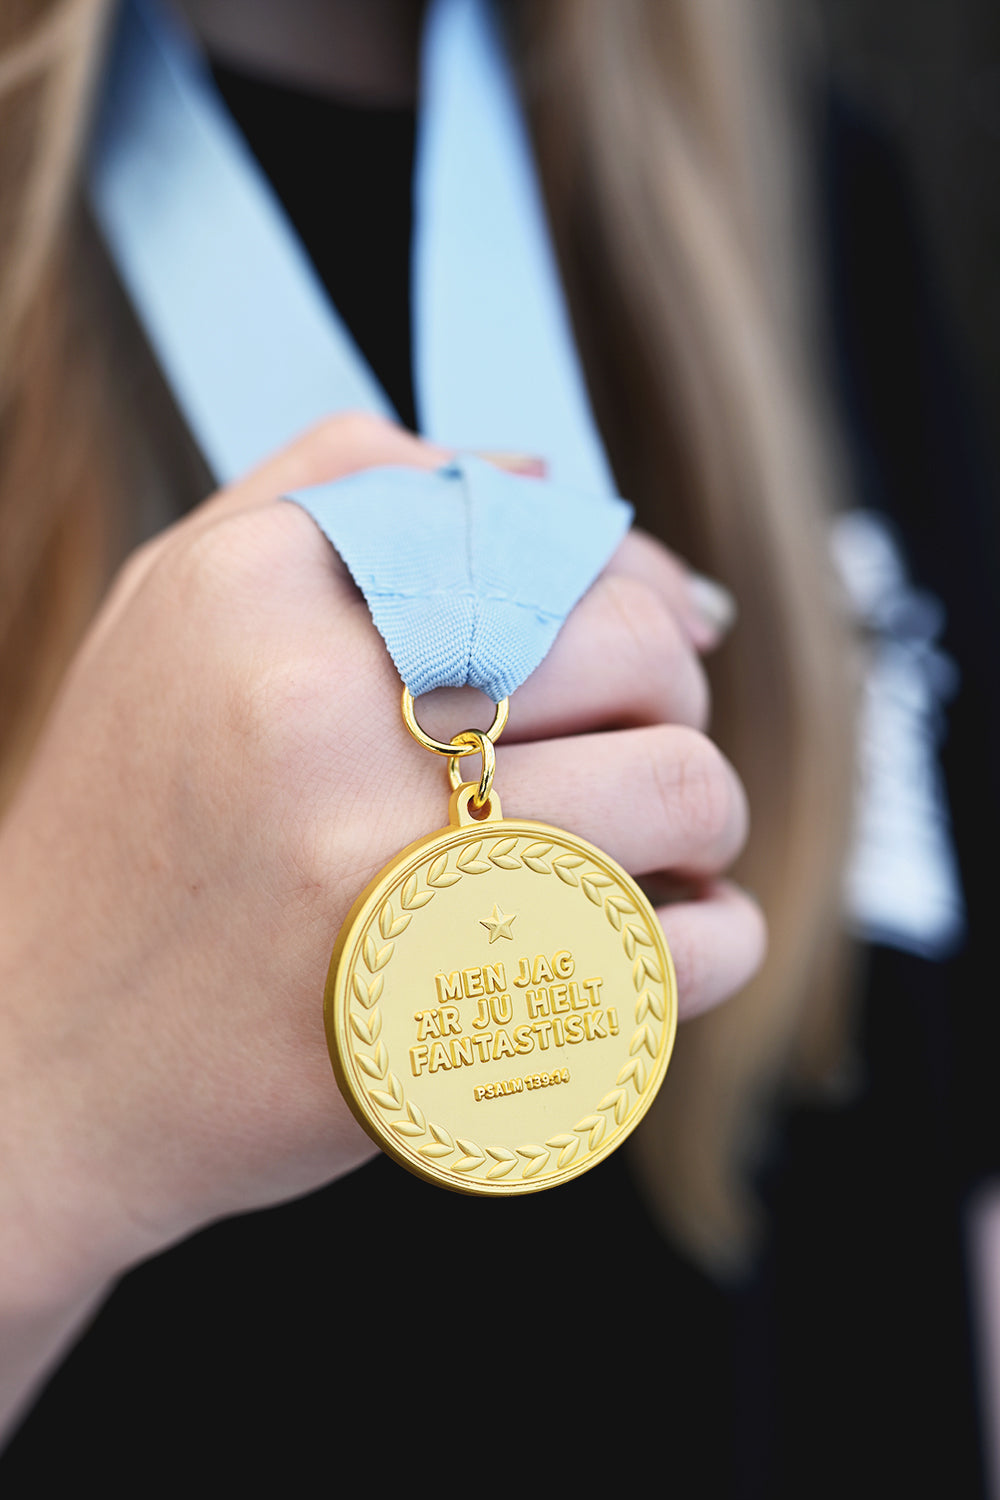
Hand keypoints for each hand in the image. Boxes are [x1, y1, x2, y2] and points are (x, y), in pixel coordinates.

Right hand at [0, 413, 763, 1311]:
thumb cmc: (128, 834)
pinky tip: (656, 939)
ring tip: (656, 846)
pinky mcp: (447, 1020)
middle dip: (672, 690)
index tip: (647, 620)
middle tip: (637, 738)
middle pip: (635, 643)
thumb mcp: (174, 611)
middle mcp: (319, 714)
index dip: (619, 572)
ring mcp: (384, 873)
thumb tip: (543, 474)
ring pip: (685, 786)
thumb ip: (334, 493)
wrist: (48, 1063)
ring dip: (702, 814)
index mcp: (253, 591)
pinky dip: (710, 942)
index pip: (532, 523)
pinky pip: (684, 955)